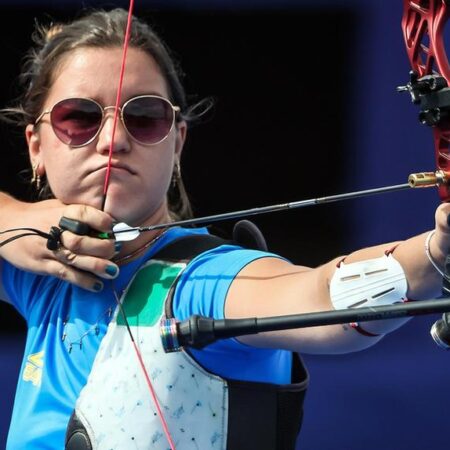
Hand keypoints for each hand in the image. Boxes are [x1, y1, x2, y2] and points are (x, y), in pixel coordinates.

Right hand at [0, 197, 117, 291]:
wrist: (5, 224)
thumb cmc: (39, 215)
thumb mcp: (58, 207)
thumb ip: (81, 214)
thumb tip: (111, 223)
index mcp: (62, 212)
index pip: (86, 214)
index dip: (103, 222)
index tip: (113, 229)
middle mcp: (55, 230)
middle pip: (84, 241)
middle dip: (104, 248)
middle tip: (116, 251)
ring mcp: (48, 248)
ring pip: (76, 259)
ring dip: (98, 266)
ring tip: (112, 271)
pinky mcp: (41, 264)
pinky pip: (65, 274)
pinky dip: (82, 281)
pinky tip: (96, 285)